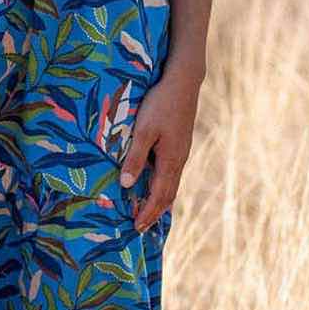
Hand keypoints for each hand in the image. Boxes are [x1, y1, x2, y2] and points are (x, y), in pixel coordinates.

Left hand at [118, 70, 199, 231]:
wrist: (183, 82)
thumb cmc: (161, 104)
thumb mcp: (143, 130)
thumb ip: (135, 158)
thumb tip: (125, 184)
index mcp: (170, 160)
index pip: (158, 195)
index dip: (147, 212)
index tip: (136, 227)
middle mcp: (179, 160)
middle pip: (168, 194)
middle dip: (154, 212)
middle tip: (140, 227)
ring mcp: (181, 152)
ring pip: (171, 184)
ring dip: (159, 201)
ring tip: (148, 212)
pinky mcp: (180, 144)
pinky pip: (172, 173)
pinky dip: (163, 186)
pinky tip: (156, 184)